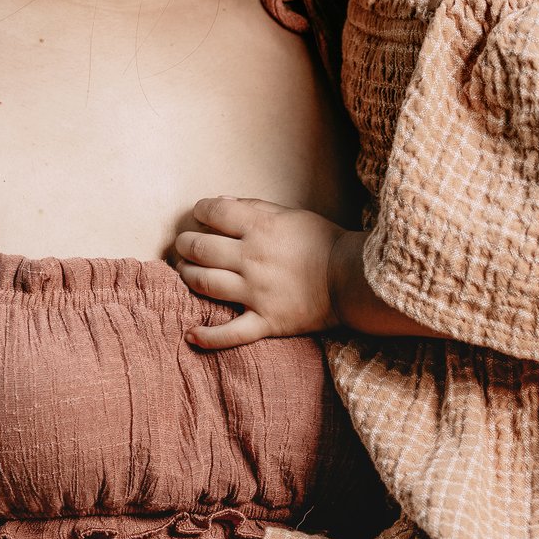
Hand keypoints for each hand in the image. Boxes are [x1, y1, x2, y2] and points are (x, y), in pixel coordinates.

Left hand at [173, 196, 344, 347]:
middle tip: (183, 244)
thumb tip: (221, 202)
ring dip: (187, 275)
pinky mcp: (265, 321)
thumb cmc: (325, 243)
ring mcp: (256, 293)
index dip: (200, 210)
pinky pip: (230, 333)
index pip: (214, 212)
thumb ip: (255, 207)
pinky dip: (208, 336)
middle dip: (185, 243)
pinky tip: (191, 334)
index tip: (199, 213)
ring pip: (205, 284)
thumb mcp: (292, 214)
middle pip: (201, 248)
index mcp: (260, 229)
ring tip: (184, 271)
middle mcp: (252, 259)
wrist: (354, 280)